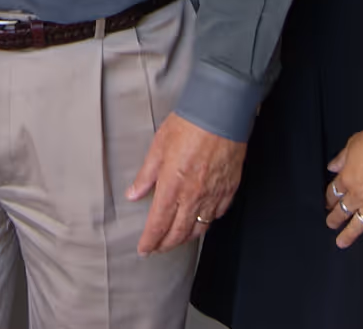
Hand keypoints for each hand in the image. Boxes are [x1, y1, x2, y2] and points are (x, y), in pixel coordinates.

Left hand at [126, 113, 246, 254]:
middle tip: (157, 249)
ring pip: (199, 227)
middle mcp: (193, 195)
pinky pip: (217, 214)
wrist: (221, 114)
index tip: (144, 249)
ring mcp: (213, 194)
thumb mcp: (158, 147)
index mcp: (172, 185)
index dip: (150, 241)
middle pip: (178, 232)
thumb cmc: (189, 124)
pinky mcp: (228, 189)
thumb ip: (145, 175)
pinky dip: (207, 222)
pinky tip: (201, 221)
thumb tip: (133, 194)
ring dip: (186, 237)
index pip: (158, 224)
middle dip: (165, 245)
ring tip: (176, 239)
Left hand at [324, 123, 362, 263]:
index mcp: (347, 178)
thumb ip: (340, 159)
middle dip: (334, 218)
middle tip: (330, 224)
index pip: (333, 192)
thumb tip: (331, 168)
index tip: (326, 203)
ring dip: (349, 235)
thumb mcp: (352, 144)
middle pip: (343, 210)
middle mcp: (358, 195)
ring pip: (359, 224)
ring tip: (341, 243)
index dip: (328, 198)